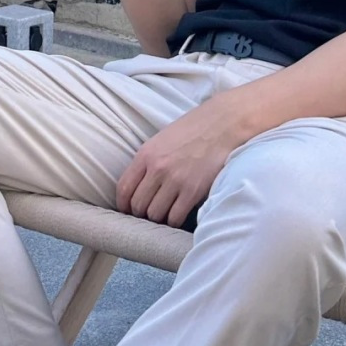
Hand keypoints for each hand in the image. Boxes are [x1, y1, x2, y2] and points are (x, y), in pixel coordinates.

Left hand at [116, 97, 241, 227]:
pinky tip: (178, 214)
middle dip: (142, 213)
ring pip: (155, 215)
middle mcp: (158, 168)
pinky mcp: (193, 191)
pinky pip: (175, 217)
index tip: (128, 211)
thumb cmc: (192, 131)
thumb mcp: (161, 140)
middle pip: (138, 205)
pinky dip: (174, 221)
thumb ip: (147, 161)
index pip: (124, 189)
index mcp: (146, 154)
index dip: (123, 205)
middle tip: (150, 213)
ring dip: (159, 218)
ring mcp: (175, 180)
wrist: (222, 125)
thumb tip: (137, 187)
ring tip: (166, 213)